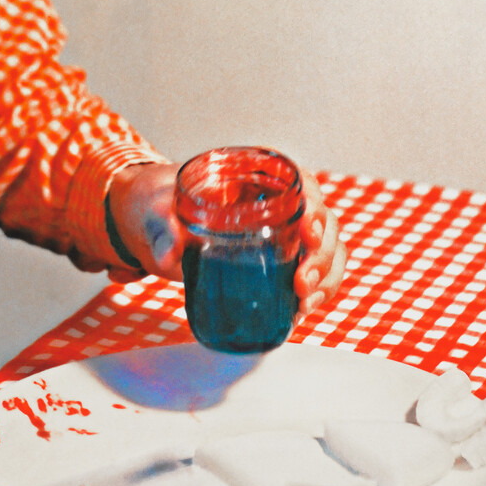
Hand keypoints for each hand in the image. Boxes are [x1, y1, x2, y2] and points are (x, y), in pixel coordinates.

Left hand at [105, 160, 347, 319]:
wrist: (157, 225)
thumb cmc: (162, 205)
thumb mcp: (157, 210)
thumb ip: (163, 228)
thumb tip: (170, 254)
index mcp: (254, 177)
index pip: (300, 180)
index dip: (314, 204)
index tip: (308, 231)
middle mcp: (278, 202)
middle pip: (322, 219)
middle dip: (322, 253)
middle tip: (301, 281)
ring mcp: (283, 232)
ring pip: (327, 248)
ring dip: (325, 276)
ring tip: (304, 301)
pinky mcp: (280, 259)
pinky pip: (316, 271)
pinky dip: (319, 291)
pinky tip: (302, 309)